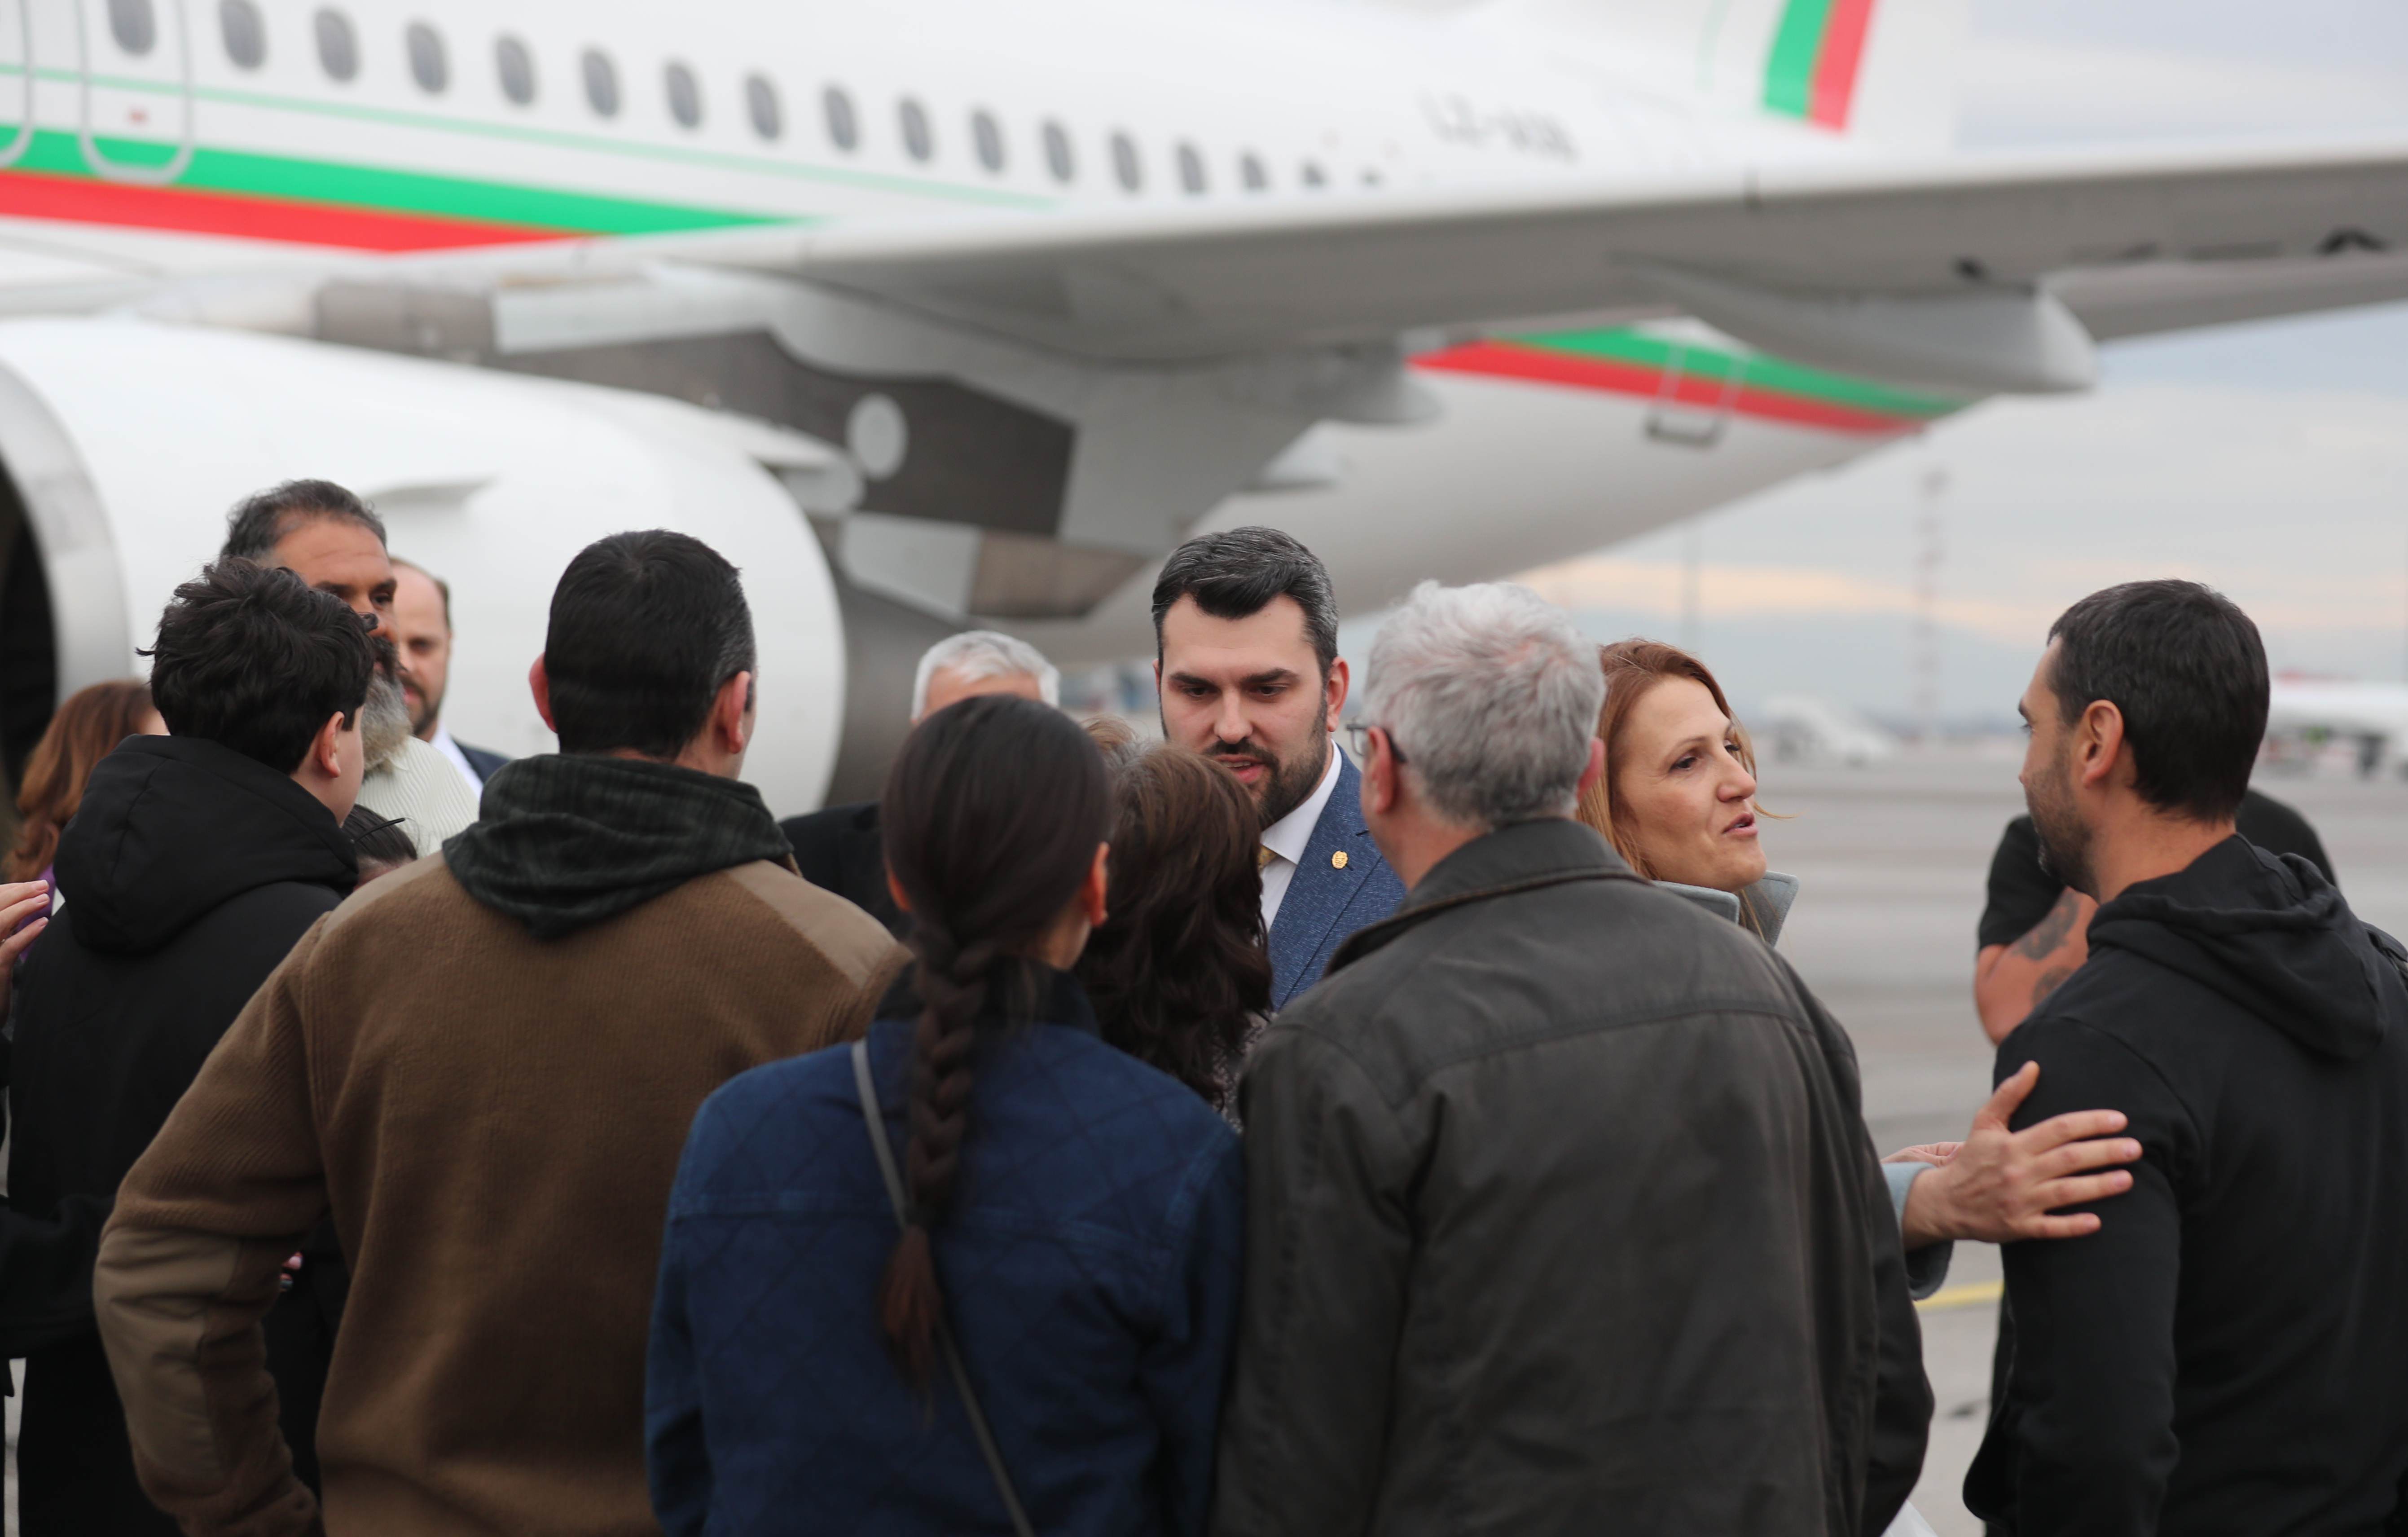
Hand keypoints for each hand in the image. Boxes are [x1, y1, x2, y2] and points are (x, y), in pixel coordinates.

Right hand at [1, 879, 50, 965]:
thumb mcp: (0, 942)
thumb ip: (8, 923)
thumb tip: (28, 898)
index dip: (10, 890)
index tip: (32, 885)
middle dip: (18, 893)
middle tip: (43, 886)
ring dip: (22, 908)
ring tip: (44, 899)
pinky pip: (10, 948)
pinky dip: (27, 933)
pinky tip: (43, 923)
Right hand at [1898, 1061, 2139, 1245]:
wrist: (1945, 1202)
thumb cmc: (1973, 1159)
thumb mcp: (1985, 1123)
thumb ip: (2009, 1094)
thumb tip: (2034, 1066)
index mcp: (2012, 1144)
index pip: (2059, 1128)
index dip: (2091, 1123)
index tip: (2120, 1120)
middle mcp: (2017, 1170)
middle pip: (2068, 1158)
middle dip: (2104, 1152)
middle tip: (2136, 1148)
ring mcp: (2019, 1200)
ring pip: (2065, 1192)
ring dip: (2098, 1186)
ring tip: (2128, 1179)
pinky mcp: (2019, 1226)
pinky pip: (2050, 1227)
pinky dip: (2072, 1225)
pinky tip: (2097, 1222)